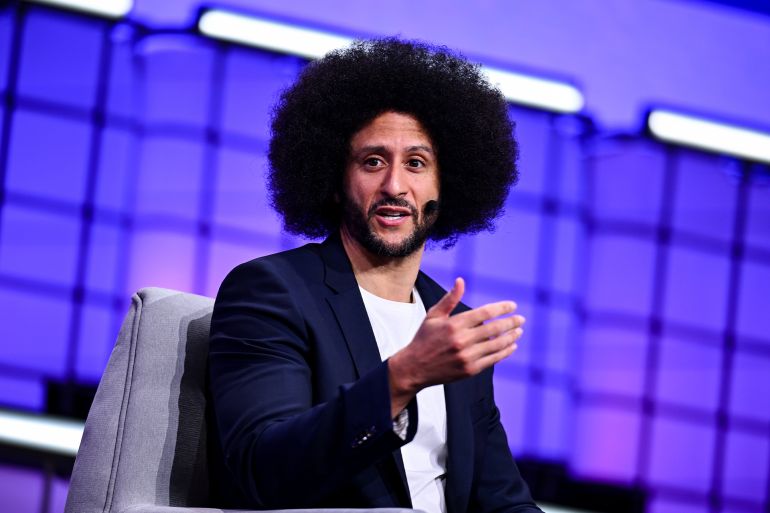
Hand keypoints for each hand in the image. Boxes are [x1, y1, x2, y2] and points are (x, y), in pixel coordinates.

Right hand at [388, 277, 523, 415]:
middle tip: (520, 319)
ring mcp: (466, 356)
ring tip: (518, 331)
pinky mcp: (469, 369)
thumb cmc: (424, 338)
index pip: (484, 313)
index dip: (501, 308)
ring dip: (510, 337)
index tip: (512, 305)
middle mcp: (461, 340)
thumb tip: (461, 281)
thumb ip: (450, 299)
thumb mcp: (433, 316)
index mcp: (454, 324)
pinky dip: (504, 352)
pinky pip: (492, 359)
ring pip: (496, 345)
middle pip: (494, 329)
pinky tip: (511, 346)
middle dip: (511, 322)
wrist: (414, 367)